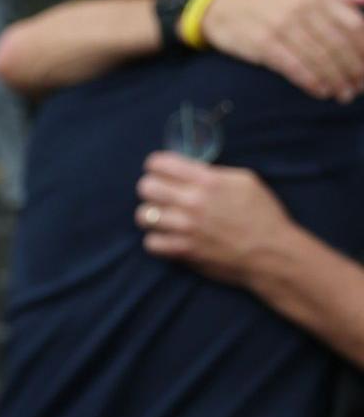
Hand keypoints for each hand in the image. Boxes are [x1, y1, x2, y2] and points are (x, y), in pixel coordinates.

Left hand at [135, 152, 292, 285]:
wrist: (274, 254)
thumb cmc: (264, 215)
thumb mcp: (245, 181)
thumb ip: (212, 173)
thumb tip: (187, 170)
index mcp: (207, 180)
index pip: (158, 163)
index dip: (157, 167)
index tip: (162, 173)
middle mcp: (193, 201)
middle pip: (145, 187)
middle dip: (152, 189)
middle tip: (162, 196)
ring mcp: (186, 228)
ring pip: (143, 215)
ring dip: (152, 216)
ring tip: (164, 219)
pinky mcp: (184, 251)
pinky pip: (150, 243)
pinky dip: (157, 241)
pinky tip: (169, 238)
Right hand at [202, 0, 363, 101]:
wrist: (224, 7)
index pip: (353, 25)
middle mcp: (302, 8)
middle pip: (338, 45)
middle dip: (353, 70)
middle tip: (359, 87)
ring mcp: (282, 25)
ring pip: (318, 58)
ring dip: (335, 80)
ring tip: (344, 95)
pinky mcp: (264, 43)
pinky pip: (294, 67)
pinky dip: (310, 81)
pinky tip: (321, 92)